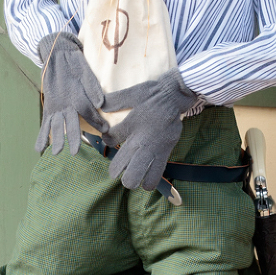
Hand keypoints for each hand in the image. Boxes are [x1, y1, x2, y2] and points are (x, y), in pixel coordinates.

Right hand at [35, 31, 107, 154]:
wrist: (56, 54)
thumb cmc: (74, 63)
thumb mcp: (86, 71)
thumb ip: (93, 88)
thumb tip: (101, 103)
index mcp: (76, 94)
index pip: (87, 112)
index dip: (97, 122)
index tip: (105, 130)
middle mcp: (64, 102)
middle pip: (69, 122)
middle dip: (74, 137)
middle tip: (75, 152)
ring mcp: (54, 105)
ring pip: (55, 125)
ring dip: (55, 139)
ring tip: (56, 152)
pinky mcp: (49, 106)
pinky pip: (45, 122)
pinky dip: (41, 135)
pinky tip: (39, 148)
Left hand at [101, 68, 198, 189]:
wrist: (175, 96)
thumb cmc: (153, 94)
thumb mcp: (132, 92)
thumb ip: (115, 99)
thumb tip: (100, 105)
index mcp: (132, 124)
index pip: (110, 139)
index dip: (106, 140)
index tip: (109, 137)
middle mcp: (141, 140)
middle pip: (121, 166)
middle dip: (116, 171)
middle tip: (117, 169)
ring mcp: (154, 148)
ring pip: (137, 176)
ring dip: (132, 179)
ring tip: (131, 175)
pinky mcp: (165, 152)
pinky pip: (156, 174)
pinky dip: (148, 181)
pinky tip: (145, 180)